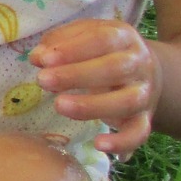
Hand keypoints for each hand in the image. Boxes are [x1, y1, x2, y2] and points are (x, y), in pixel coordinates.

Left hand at [30, 19, 160, 157]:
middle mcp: (138, 64)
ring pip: (127, 101)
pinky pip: (139, 133)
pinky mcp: (144, 118)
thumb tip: (37, 57)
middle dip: (76, 75)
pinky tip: (98, 145)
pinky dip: (122, 142)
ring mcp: (143, 92)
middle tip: (43, 81)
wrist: (142, 69)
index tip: (44, 60)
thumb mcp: (83, 35)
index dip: (73, 49)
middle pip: (115, 68)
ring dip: (93, 106)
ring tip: (59, 105)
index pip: (102, 39)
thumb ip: (59, 42)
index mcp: (123, 37)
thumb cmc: (101, 50)